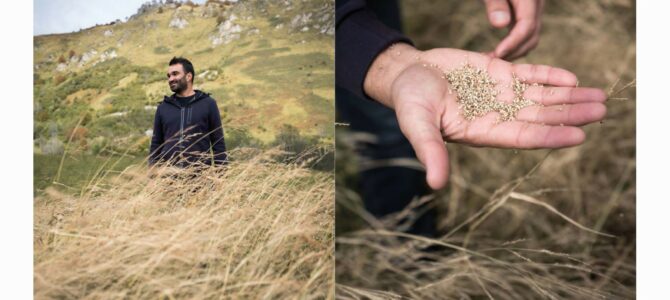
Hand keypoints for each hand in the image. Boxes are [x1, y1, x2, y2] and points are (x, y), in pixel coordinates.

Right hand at [365, 44, 606, 189]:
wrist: (407, 74)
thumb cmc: (409, 102)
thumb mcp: (416, 126)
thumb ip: (430, 151)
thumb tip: (435, 184)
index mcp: (481, 132)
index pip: (522, 136)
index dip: (550, 136)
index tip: (578, 135)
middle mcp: (497, 115)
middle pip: (540, 117)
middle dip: (570, 115)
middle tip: (601, 112)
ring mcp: (500, 93)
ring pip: (541, 97)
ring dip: (569, 98)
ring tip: (599, 97)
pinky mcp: (498, 72)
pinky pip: (530, 75)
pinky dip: (550, 76)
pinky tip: (572, 79)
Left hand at [483, 0, 544, 59]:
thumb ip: (496, 4)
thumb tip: (502, 24)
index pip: (528, 26)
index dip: (513, 42)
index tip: (497, 54)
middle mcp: (537, 7)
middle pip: (532, 37)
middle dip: (513, 52)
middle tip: (491, 62)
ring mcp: (533, 13)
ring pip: (530, 40)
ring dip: (513, 53)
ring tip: (491, 60)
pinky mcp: (527, 18)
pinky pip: (524, 37)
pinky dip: (512, 48)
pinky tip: (496, 54)